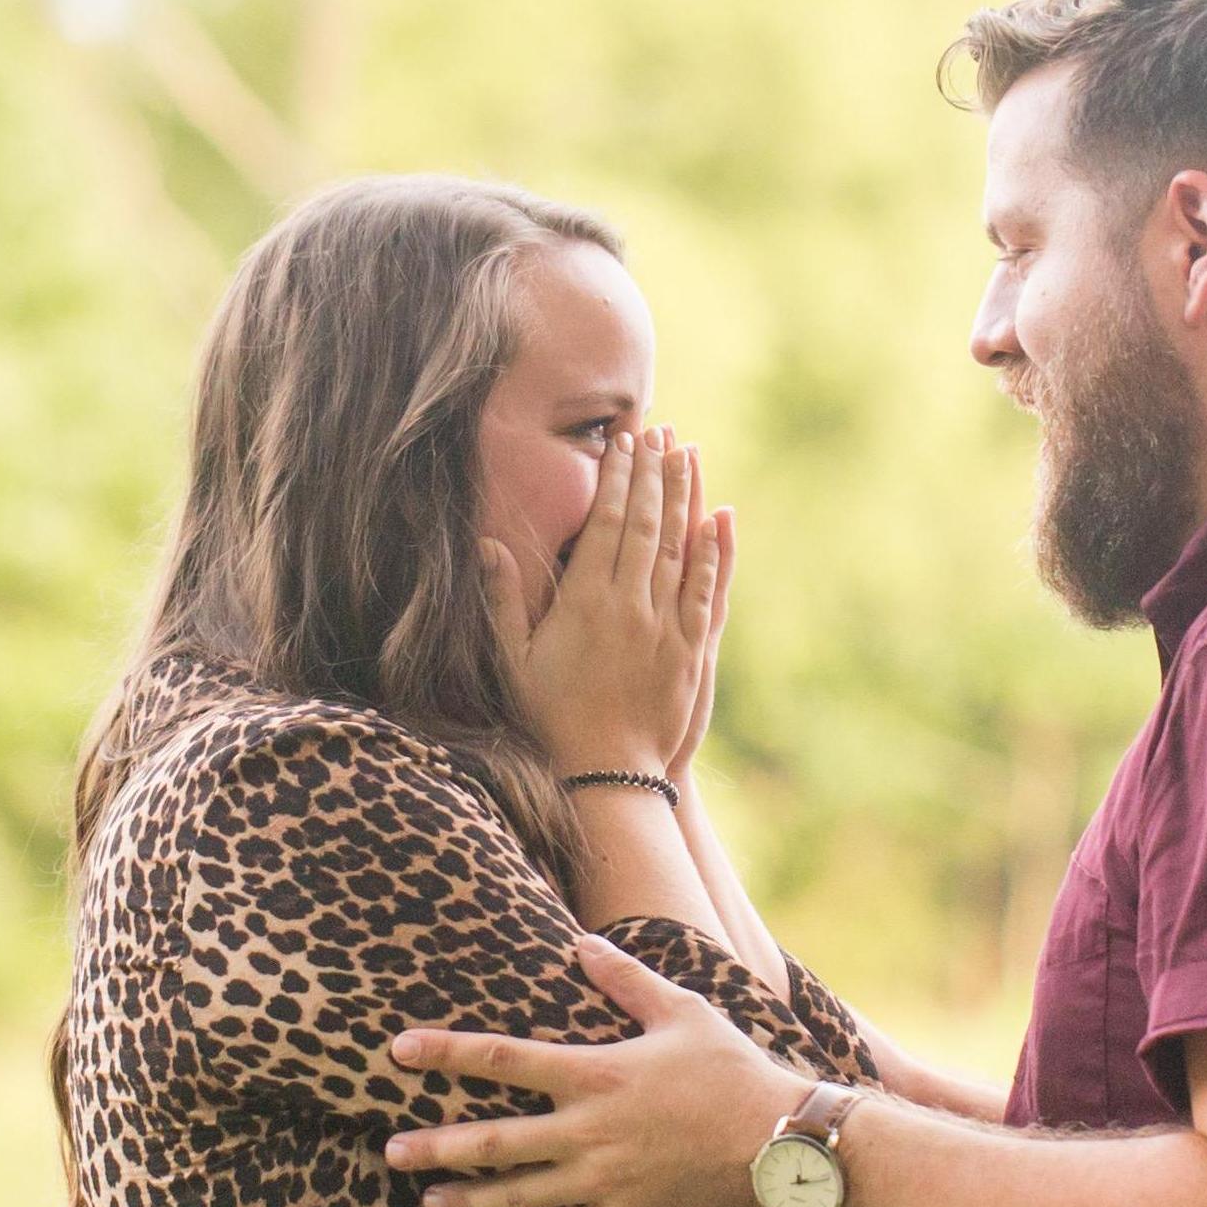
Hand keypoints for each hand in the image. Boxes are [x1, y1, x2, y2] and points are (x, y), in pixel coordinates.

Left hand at [386, 935, 804, 1206]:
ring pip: (517, 1196)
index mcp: (594, 1073)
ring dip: (468, 1201)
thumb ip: (627, 980)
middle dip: (436, 1147)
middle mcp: (587, 1130)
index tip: (398, 1051)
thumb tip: (584, 943)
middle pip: (492, 1140)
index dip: (445, 1052)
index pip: (501, 1058)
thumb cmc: (733, 1073)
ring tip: (430, 1205)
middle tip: (389, 1153)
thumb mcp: (683, 1012)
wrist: (780, 1146)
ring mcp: (602, 1180)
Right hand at [480, 427, 727, 781]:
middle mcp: (629, 606)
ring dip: (684, 497)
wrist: (606, 774)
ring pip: (678, 547)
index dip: (618, 479)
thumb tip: (488, 546)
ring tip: (686, 455)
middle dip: (653, 473)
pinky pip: (704, 590)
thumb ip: (503, 600)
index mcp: (584, 602)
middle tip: (658, 432)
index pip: (607, 523)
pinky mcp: (691, 651)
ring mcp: (664, 627)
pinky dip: (713, 551)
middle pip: (646, 524)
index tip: (624, 444)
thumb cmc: (550, 719)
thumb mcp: (513, 661)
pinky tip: (718, 519)